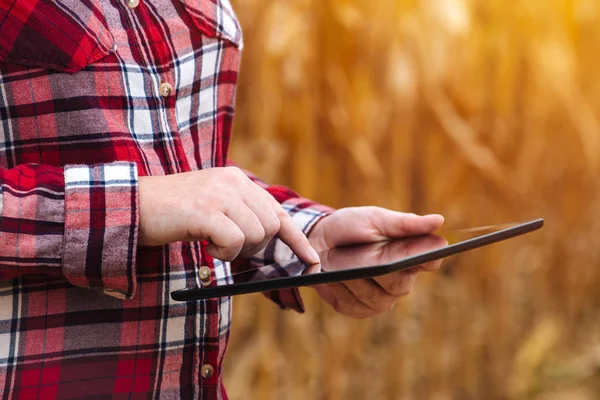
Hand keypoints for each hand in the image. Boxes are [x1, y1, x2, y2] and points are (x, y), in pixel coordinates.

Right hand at [138, 167, 319, 262]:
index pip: (278, 210)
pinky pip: (235, 242)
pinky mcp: (206, 210)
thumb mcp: (213, 205)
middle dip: (254, 246)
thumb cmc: (172, 213)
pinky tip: (203, 244)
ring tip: (209, 240)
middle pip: (270, 227)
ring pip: (256, 236)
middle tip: (224, 244)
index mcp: (236, 178)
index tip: (311, 260)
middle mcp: (232, 181)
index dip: (296, 239)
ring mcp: (219, 194)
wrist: (131, 207)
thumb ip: (240, 212)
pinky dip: (222, 252)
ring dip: (235, 249)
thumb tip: (271, 236)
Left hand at [308, 207, 443, 317]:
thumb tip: (439, 221)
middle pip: (400, 284)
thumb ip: (404, 223)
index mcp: (410, 256)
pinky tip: (332, 278)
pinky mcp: (357, 309)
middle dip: (380, 269)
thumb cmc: (351, 228)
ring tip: (339, 263)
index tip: (424, 256)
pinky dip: (341, 290)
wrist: (317, 241)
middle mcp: (400, 281)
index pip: (430, 261)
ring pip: (377, 298)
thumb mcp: (374, 219)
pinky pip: (354, 305)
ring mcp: (380, 299)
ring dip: (356, 279)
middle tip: (365, 256)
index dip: (428, 260)